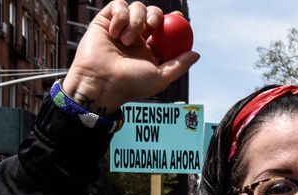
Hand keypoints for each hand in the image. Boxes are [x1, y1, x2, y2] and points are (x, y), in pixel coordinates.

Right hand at [63, 1, 199, 113]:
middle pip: (152, 14)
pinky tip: (115, 32)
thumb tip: (196, 54)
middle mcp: (135, 38)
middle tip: (153, 25)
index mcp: (148, 49)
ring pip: (136, 7)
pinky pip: (117, 5)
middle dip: (155, 15)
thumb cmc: (130, 84)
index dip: (173, 21)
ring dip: (135, 21)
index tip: (180, 17)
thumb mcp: (161, 77)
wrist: (101, 83)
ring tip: (126, 40)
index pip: (164, 29)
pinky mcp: (104, 21)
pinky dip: (120, 15)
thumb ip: (179, 64)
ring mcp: (119, 29)